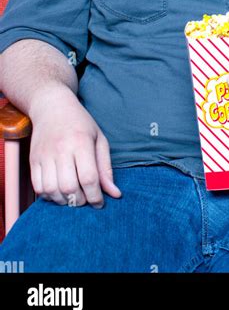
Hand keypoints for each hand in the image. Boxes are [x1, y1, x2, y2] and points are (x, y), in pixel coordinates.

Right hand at [29, 85, 121, 207]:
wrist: (52, 107)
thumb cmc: (80, 123)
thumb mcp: (99, 140)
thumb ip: (106, 168)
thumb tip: (114, 194)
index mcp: (81, 143)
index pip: (89, 178)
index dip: (96, 196)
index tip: (100, 203)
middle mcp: (61, 149)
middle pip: (69, 187)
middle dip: (80, 201)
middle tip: (86, 199)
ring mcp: (44, 155)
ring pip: (52, 190)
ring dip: (64, 201)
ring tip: (73, 196)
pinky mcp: (33, 160)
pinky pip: (38, 187)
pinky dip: (49, 196)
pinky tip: (59, 191)